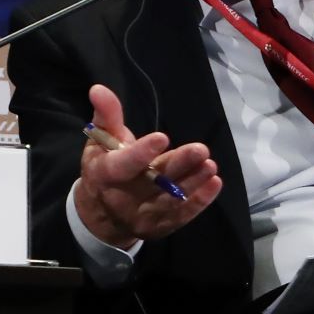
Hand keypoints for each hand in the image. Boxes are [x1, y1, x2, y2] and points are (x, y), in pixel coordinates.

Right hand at [73, 83, 220, 248]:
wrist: (101, 215)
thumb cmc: (104, 168)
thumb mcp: (99, 141)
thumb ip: (106, 115)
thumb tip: (99, 88)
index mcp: (105, 175)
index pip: (123, 165)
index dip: (141, 153)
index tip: (162, 137)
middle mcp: (123, 199)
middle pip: (154, 182)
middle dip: (178, 166)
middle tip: (201, 150)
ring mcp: (143, 215)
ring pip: (171, 199)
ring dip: (193, 182)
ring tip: (210, 165)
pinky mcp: (161, 226)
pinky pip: (182, 214)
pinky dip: (200, 200)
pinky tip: (214, 182)